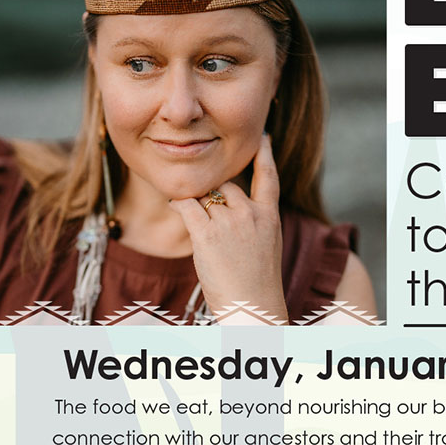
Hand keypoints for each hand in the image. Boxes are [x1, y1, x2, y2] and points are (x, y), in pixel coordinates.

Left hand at [169, 134, 287, 321]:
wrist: (253, 307)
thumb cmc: (257, 286)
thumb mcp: (267, 248)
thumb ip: (253, 224)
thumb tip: (226, 209)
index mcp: (270, 218)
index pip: (269, 177)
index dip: (265, 155)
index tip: (262, 137)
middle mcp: (251, 214)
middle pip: (225, 185)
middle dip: (213, 194)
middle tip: (206, 212)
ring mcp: (230, 223)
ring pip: (204, 195)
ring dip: (195, 202)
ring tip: (192, 217)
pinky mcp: (207, 234)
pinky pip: (186, 205)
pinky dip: (178, 203)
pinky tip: (175, 205)